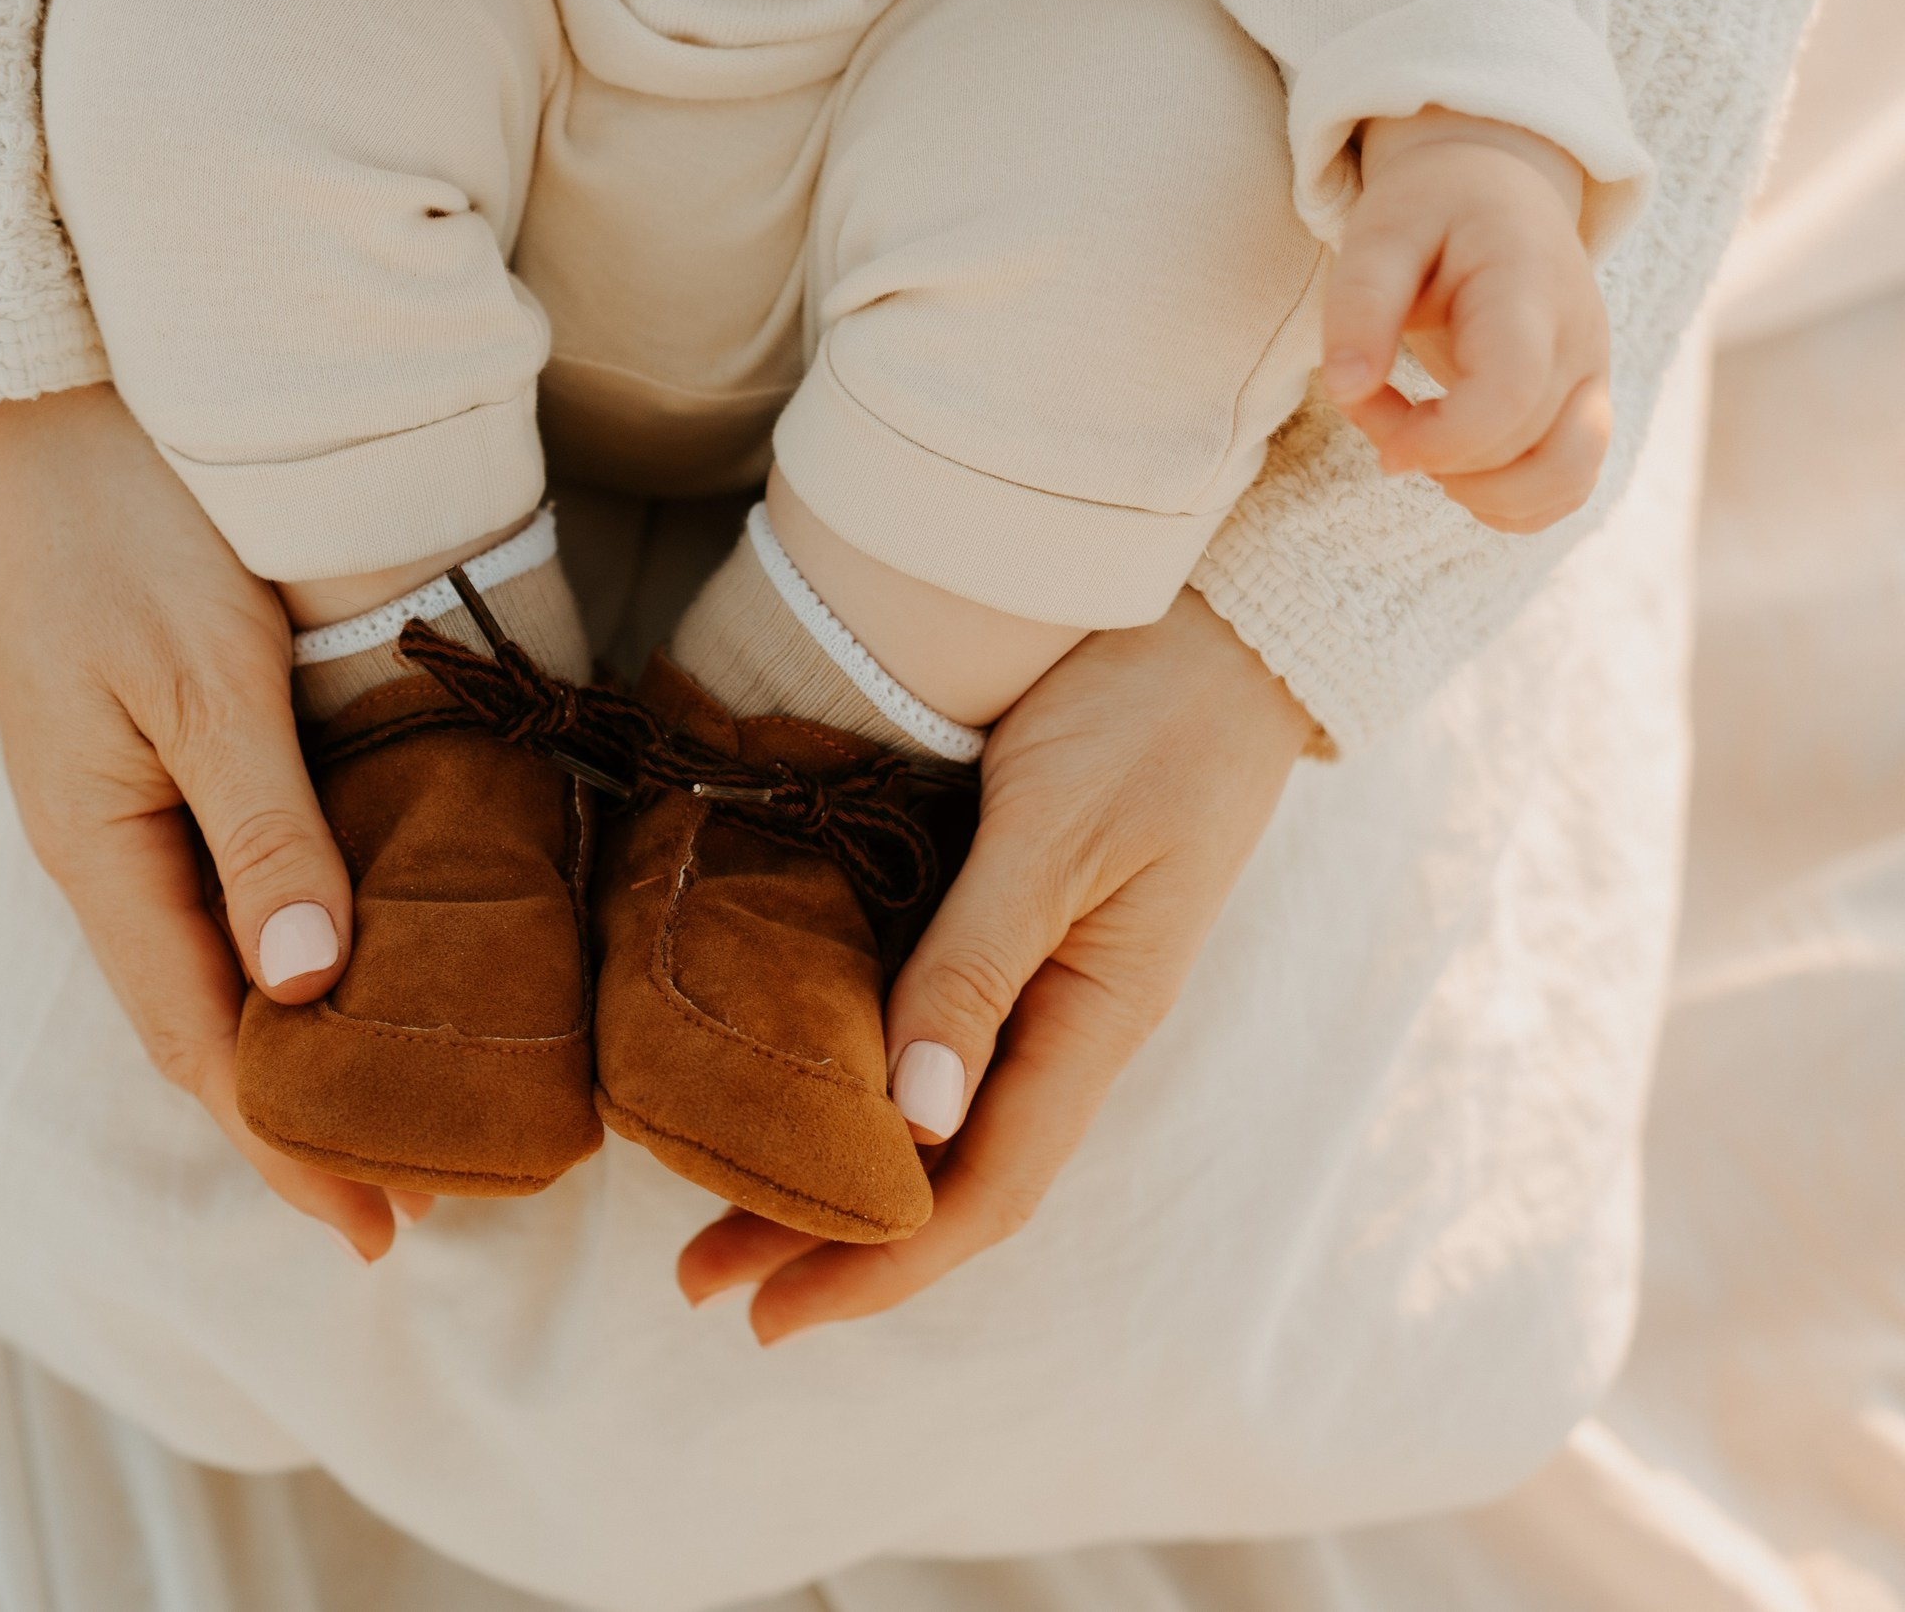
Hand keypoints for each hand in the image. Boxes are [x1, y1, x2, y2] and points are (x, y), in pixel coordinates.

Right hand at [0, 384, 424, 1257]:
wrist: (50, 402)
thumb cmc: (131, 523)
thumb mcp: (206, 678)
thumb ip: (262, 832)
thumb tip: (313, 989)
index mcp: (99, 851)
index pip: (202, 1044)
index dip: (287, 1146)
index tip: (380, 1231)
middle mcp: (102, 851)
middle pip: (202, 1027)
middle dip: (296, 1123)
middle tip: (412, 1198)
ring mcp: (121, 807)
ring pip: (211, 968)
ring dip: (295, 1050)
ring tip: (389, 1113)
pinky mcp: (150, 758)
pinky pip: (216, 897)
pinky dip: (283, 959)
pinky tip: (339, 973)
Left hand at [678, 589, 1313, 1342]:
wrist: (1228, 618)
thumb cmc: (1148, 712)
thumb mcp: (1055, 832)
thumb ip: (979, 965)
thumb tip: (914, 1117)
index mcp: (1096, 1021)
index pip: (982, 1193)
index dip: (876, 1267)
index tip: (766, 1312)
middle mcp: (1071, 1022)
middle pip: (948, 1176)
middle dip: (829, 1239)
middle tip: (702, 1278)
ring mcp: (1049, 977)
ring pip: (939, 1120)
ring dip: (840, 1173)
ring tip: (725, 1209)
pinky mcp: (1019, 922)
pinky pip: (939, 1039)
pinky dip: (864, 1088)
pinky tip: (801, 1089)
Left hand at [1320, 107, 1612, 533]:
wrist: (1498, 191)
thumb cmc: (1433, 211)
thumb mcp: (1381, 233)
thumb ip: (1359, 305)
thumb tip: (1344, 389)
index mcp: (1530, 290)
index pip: (1511, 392)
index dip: (1441, 438)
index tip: (1377, 431)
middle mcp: (1580, 341)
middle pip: (1523, 447)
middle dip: (1430, 453)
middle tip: (1374, 405)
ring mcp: (1592, 378)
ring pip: (1564, 482)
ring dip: (1479, 491)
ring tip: (1424, 441)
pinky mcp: (1585, 407)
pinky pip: (1567, 488)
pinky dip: (1507, 501)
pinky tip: (1455, 461)